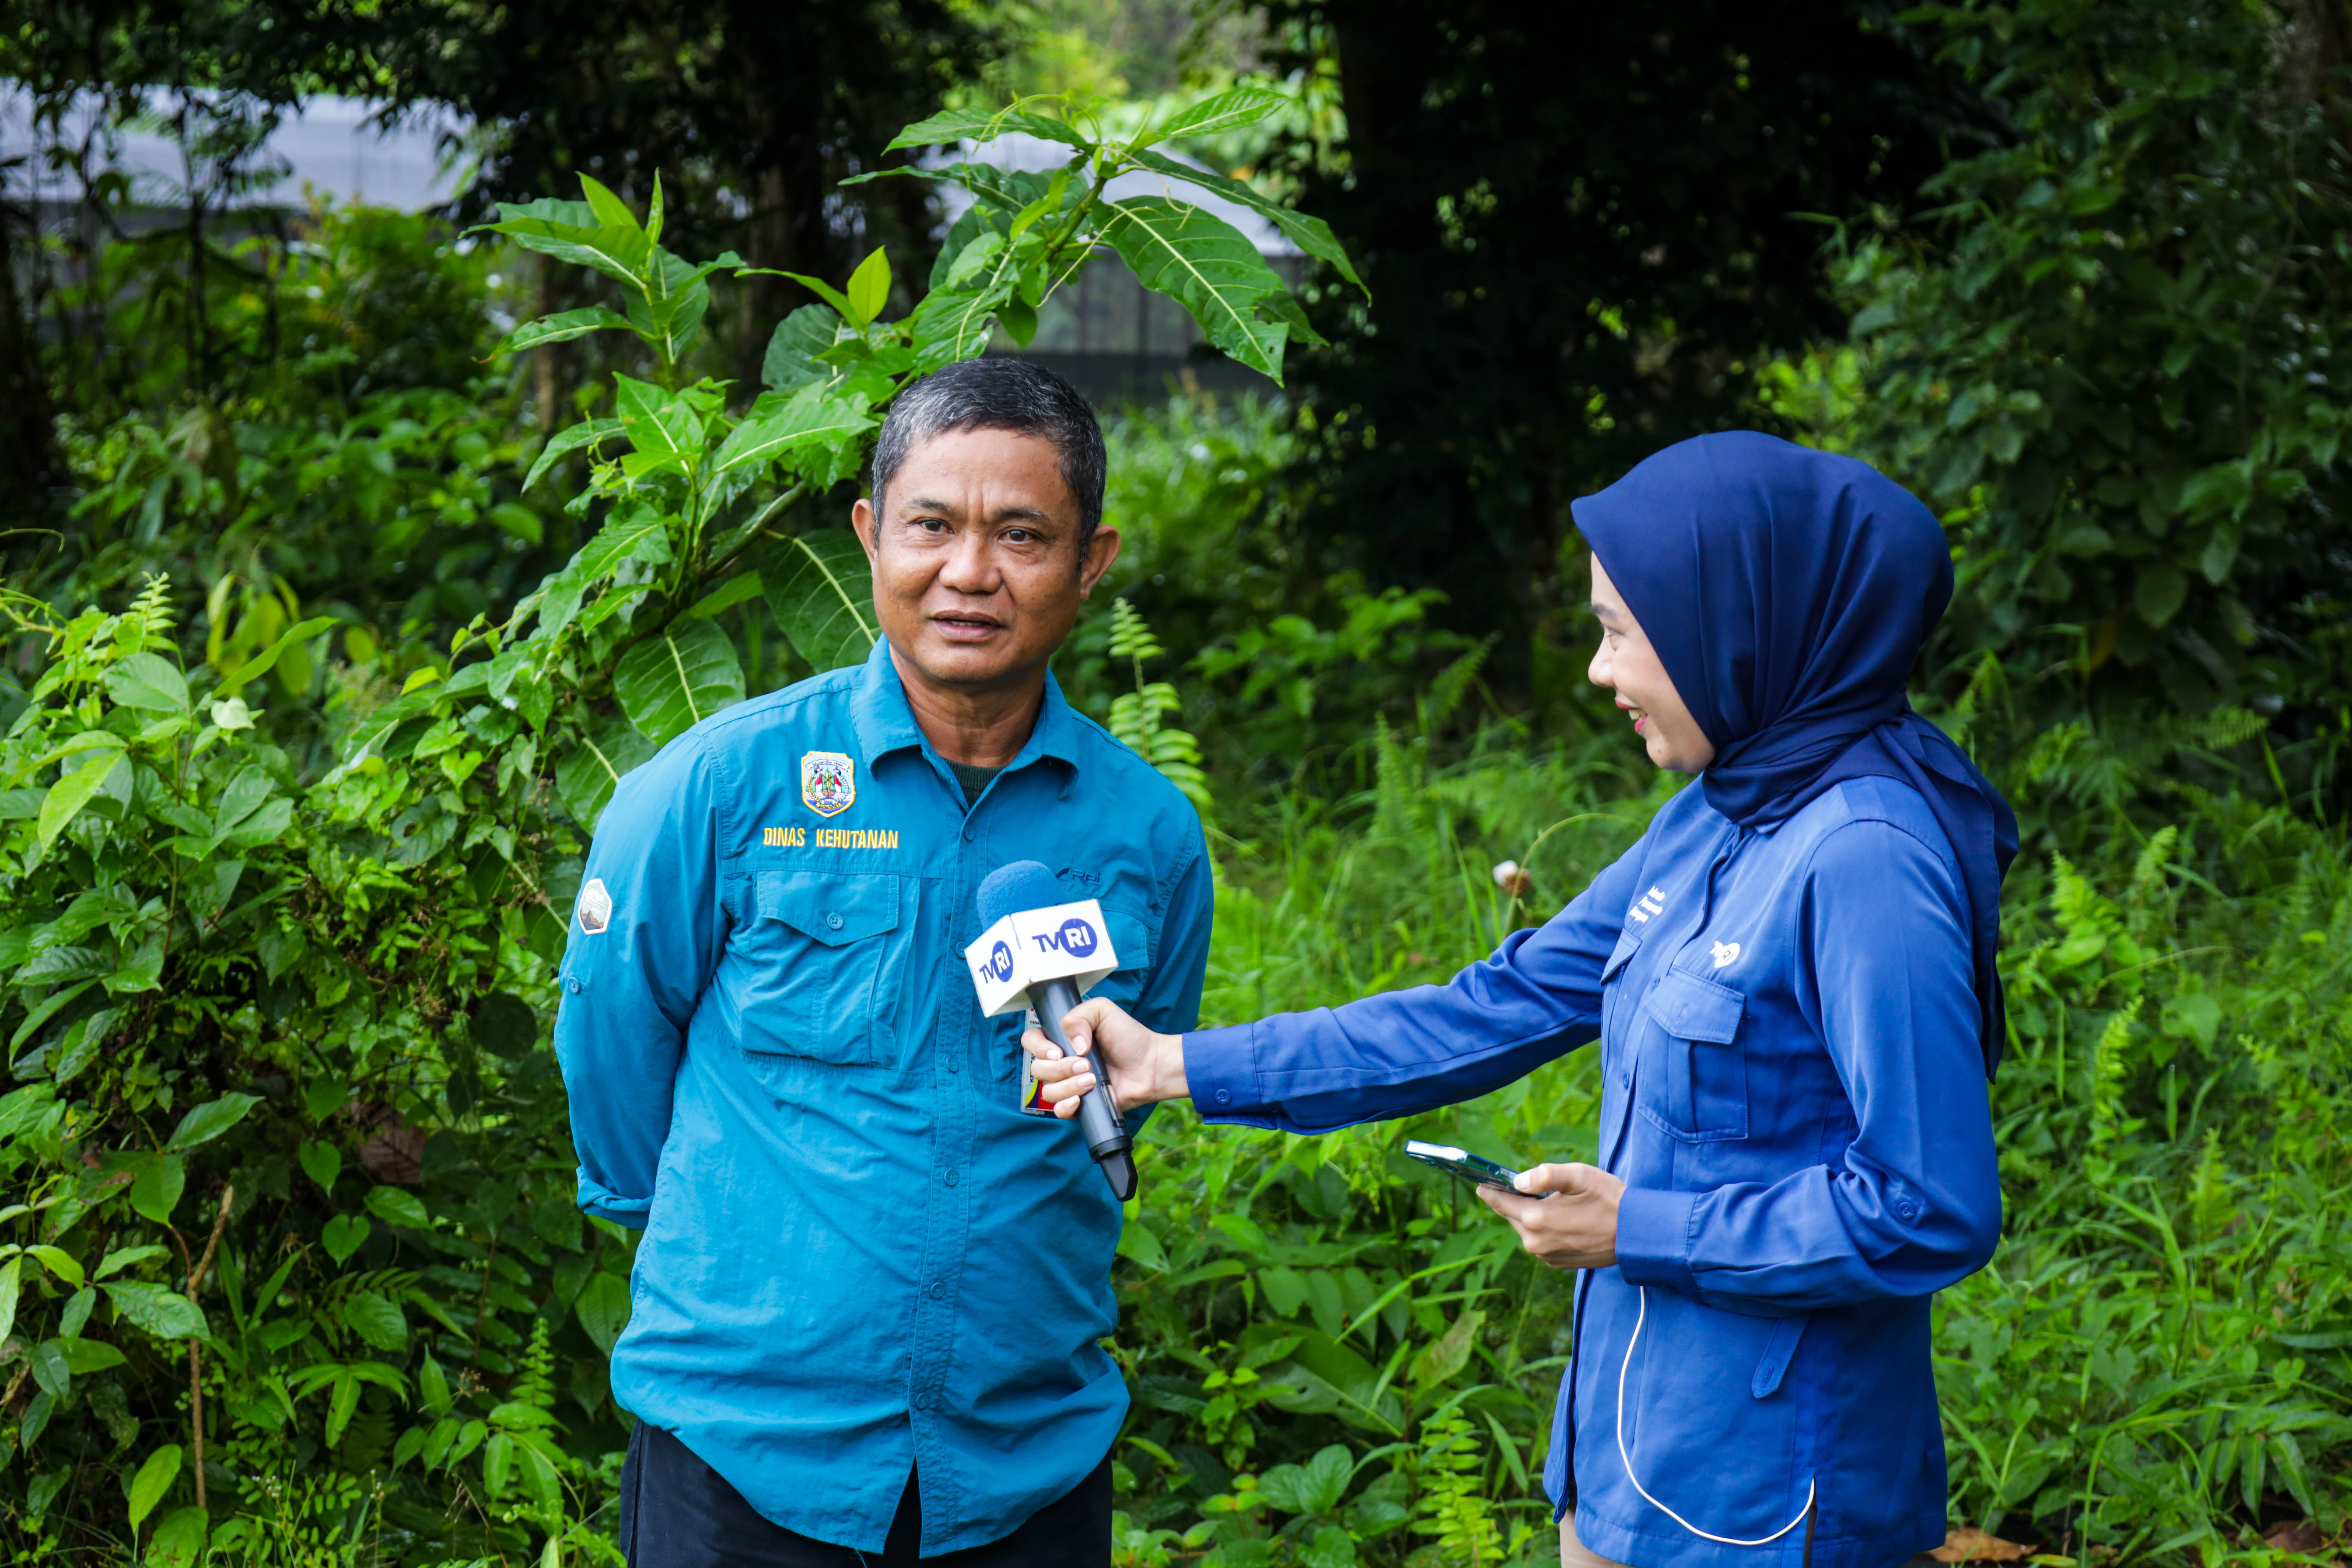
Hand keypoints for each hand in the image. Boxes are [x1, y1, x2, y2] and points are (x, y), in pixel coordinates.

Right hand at [1019, 997, 1188, 1115]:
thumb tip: (1070, 1044)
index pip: (1032, 1041)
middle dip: (1060, 1068)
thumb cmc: (1129, 1037)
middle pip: (1037, 1068)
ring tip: (1092, 1079)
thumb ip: (1079, 1016)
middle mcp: (1062, 1062)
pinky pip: (1059, 1111)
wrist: (1150, 1065)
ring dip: (1068, 1085)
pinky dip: (1066, 1106)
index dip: (1038, 1047)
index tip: (1058, 1051)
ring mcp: (1069, 1084)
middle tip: (1086, 1063)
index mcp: (1062, 1039)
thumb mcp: (1103, 1011)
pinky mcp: (1080, 1104)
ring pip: (1047, 1091)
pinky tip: (1080, 1099)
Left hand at [1477, 1162, 1624, 1270]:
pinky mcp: (1557, 1263)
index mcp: (1537, 1218)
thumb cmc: (1609, 1200)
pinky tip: (1558, 1219)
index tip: (1479, 1184)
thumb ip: (1545, 1175)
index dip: (1490, 1191)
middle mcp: (1536, 1242)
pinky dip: (1542, 1229)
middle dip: (1513, 1201)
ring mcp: (1546, 1255)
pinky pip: (1540, 1242)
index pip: (1502, 1202)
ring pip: (1526, 1230)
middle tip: (1517, 1187)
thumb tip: (1518, 1180)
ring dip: (1530, 1215)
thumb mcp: (1579, 1176)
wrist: (1635, 1234)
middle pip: (1513, 1216)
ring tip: (1545, 1201)